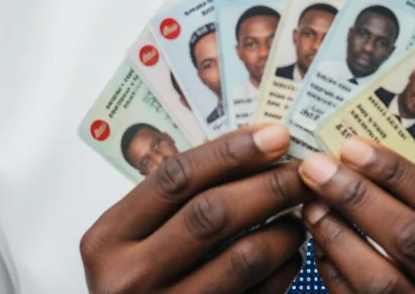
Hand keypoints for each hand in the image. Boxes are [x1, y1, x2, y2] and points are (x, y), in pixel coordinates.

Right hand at [81, 123, 308, 293]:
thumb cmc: (134, 280)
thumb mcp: (132, 238)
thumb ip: (174, 202)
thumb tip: (250, 149)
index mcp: (109, 238)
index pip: (177, 177)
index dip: (231, 151)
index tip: (276, 135)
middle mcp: (131, 277)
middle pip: (212, 214)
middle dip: (268, 185)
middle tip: (304, 169)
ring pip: (241, 258)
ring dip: (282, 229)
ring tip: (301, 212)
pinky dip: (281, 271)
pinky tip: (291, 254)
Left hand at [298, 137, 414, 292]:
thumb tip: (368, 160)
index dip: (395, 172)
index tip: (353, 147)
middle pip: (412, 238)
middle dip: (359, 197)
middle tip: (319, 169)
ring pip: (383, 280)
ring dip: (340, 236)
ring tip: (313, 205)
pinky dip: (337, 275)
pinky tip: (322, 247)